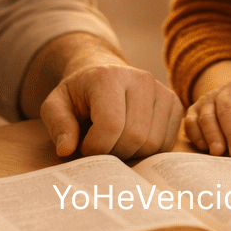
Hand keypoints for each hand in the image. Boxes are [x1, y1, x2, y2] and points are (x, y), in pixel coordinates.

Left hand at [39, 63, 183, 159]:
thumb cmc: (78, 95)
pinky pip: (167, 143)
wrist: (104, 76)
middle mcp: (140, 78)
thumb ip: (58, 124)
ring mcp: (161, 89)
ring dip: (131, 154)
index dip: (96, 147)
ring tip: (115, 143)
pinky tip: (132, 141)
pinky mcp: (174, 103)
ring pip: (153, 143)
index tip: (84, 147)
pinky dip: (148, 152)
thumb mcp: (56, 105)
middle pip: (135, 136)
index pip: (111, 125)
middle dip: (114, 153)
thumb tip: (67, 149)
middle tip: (101, 148)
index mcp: (108, 76)